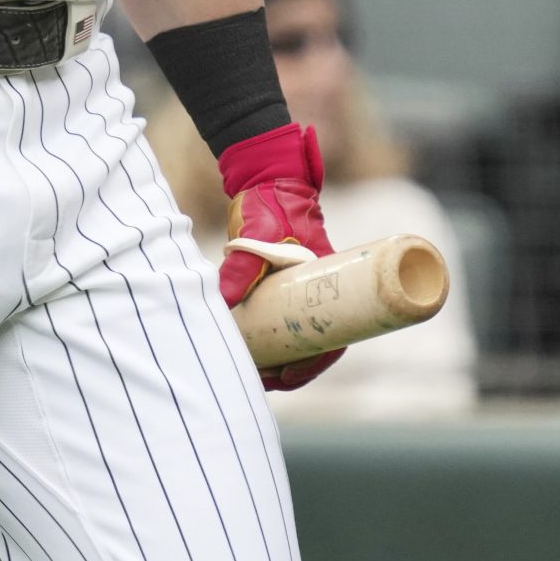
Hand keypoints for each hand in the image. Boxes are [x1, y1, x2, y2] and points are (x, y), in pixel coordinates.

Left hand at [214, 123, 341, 390]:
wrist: (266, 178)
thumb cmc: (270, 202)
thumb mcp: (259, 233)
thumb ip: (242, 264)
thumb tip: (225, 303)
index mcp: (326, 279)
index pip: (334, 334)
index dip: (315, 363)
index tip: (287, 376)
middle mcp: (317, 288)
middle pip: (315, 342)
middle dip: (294, 369)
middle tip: (266, 382)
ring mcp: (300, 288)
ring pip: (297, 335)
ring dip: (281, 358)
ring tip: (256, 375)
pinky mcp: (281, 285)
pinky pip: (281, 321)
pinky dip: (270, 340)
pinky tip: (253, 353)